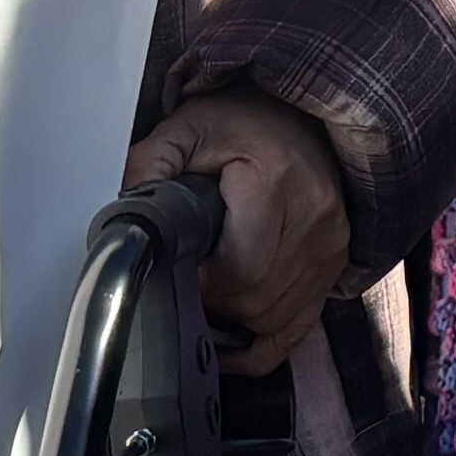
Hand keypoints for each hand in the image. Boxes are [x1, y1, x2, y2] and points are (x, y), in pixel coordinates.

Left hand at [125, 88, 352, 377]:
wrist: (303, 113)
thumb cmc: (244, 120)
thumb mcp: (189, 127)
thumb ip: (151, 164)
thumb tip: (121, 212)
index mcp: (275, 182)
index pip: (240, 269)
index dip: (200, 284)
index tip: (175, 271)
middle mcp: (313, 219)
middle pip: (257, 300)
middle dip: (213, 302)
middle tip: (185, 281)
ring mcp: (330, 247)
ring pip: (275, 319)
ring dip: (234, 319)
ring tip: (205, 296)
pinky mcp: (334, 263)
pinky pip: (298, 328)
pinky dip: (262, 341)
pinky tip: (230, 337)